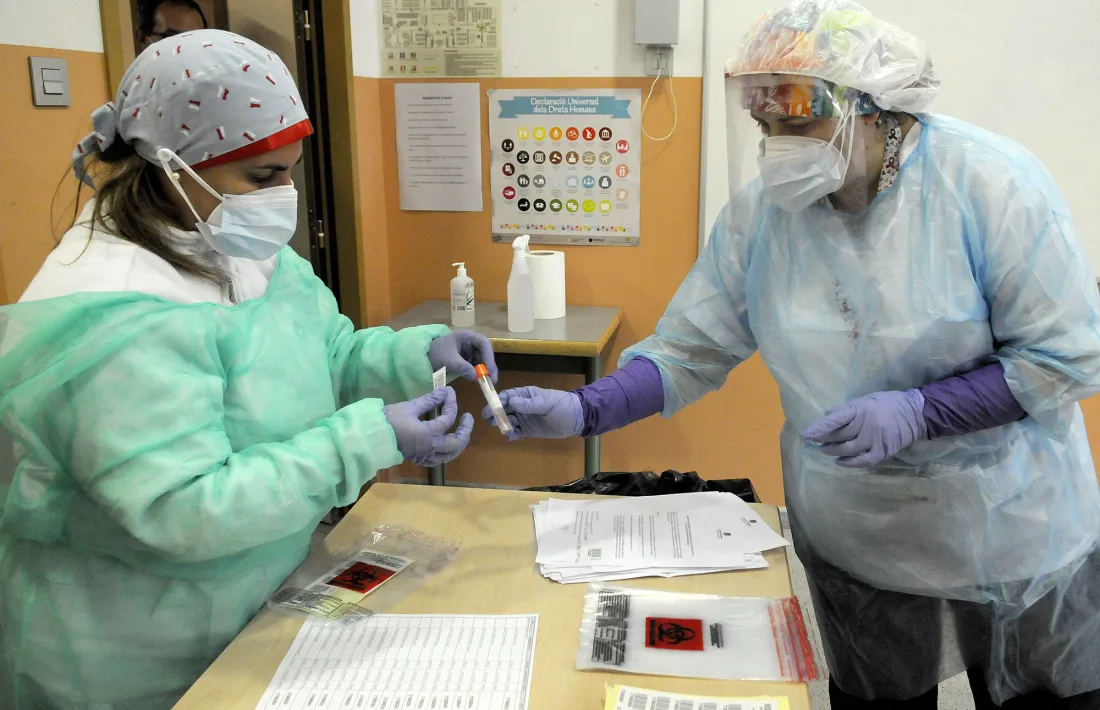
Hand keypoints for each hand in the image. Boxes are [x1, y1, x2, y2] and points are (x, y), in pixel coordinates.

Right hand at [384, 387, 473, 466]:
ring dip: (459, 444)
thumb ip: (430, 400)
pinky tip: (445, 446)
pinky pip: (438, 460)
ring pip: (450, 455)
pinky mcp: (418, 459)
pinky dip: (446, 453)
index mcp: (429, 434)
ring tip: (461, 433)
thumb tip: (445, 392)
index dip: (451, 403)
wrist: (371, 436)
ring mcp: (425, 456)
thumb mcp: (410, 407)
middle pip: (457, 442)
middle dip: (465, 429)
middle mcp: (431, 448)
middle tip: (467, 417)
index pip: (448, 418)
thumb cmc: (388, 420)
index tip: (450, 392)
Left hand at [428, 331, 496, 382]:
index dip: (489, 356)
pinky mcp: (466, 361)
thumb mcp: (449, 361)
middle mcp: (470, 343)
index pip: (484, 344)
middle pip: (485, 354)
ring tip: (486, 384)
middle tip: (492, 381)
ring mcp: (469, 352)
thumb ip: (463, 368)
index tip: (490, 370)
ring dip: (484, 373)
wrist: (424, 359)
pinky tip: (479, 383)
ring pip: (482, 362)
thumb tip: (476, 377)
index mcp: (467, 337)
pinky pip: (476, 367)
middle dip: (489, 367)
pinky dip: (478, 375)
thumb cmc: (436, 354)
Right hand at [484, 386, 583, 440]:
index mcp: (525, 395)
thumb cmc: (562, 405)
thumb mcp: (547, 403)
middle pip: (504, 409)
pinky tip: (511, 437)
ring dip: (503, 425)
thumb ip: (530, 404)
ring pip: (508, 421)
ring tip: (503, 429)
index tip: (490, 408)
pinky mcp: (528, 430)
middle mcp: (522, 406)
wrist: (576, 419)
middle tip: (489, 420)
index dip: (497, 401)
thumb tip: (512, 403)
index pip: (507, 396)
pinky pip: (516, 432)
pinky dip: (511, 434)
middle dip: (496, 414)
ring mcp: (524, 418)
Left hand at [801, 390, 927, 467]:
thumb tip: (827, 415)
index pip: (835, 419)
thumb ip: (847, 408)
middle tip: (814, 441)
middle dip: (823, 439)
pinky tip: (840, 462)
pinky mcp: (883, 451)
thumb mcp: (866, 399)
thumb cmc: (888, 403)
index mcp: (860, 409)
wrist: (916, 413)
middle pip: (838, 436)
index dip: (819, 428)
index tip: (806, 434)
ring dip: (832, 451)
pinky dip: (849, 463)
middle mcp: (866, 425)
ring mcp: (874, 440)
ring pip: (847, 449)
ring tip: (824, 450)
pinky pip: (862, 461)